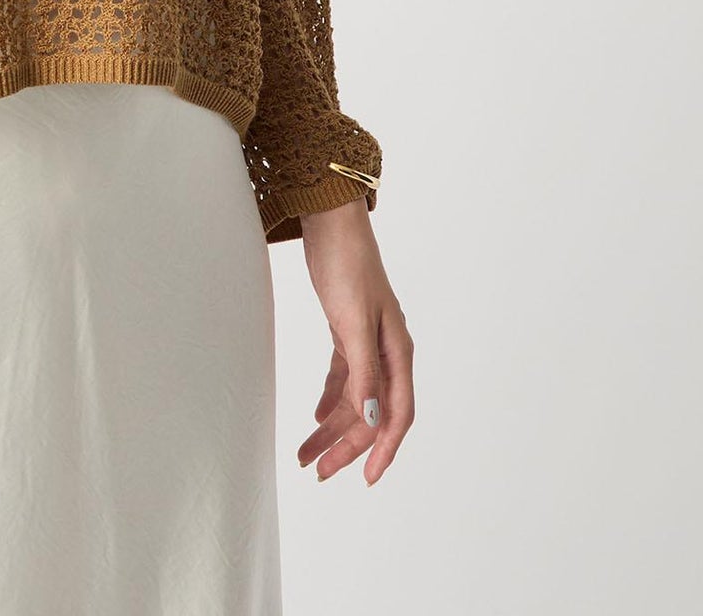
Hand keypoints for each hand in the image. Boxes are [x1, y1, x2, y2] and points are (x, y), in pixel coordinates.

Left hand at [291, 197, 413, 484]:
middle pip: (371, 412)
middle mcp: (386, 352)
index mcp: (396, 352)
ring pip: (354, 398)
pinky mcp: (346, 330)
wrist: (331, 223)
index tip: (366, 479)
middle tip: (318, 471)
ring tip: (306, 453)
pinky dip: (330, 398)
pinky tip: (316, 416)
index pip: (396, 415)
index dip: (383, 450)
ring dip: (332, 427)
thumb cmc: (347, 267)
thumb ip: (364, 373)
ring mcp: (367, 341)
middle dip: (347, 445)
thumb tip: (373, 421)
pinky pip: (343, 377)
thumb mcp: (353, 323)